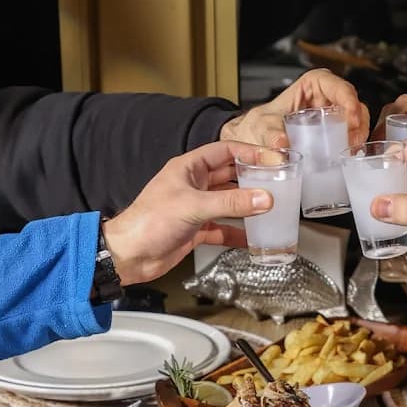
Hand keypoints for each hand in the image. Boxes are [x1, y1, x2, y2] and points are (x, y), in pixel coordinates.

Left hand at [103, 140, 269, 286]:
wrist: (129, 255)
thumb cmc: (148, 222)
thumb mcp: (194, 206)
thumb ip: (231, 203)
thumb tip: (263, 198)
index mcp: (188, 169)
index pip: (224, 152)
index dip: (249, 152)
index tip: (272, 158)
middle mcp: (193, 186)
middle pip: (229, 176)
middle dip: (252, 178)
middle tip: (276, 181)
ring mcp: (195, 208)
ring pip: (228, 203)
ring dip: (247, 206)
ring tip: (269, 208)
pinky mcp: (196, 230)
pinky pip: (223, 229)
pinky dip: (237, 233)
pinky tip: (252, 238)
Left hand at [220, 68, 367, 148]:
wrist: (254, 143)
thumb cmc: (259, 126)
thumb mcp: (261, 126)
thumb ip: (270, 135)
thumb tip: (282, 143)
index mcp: (311, 86)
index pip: (336, 85)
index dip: (348, 98)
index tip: (350, 118)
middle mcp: (324, 99)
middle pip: (352, 104)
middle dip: (358, 122)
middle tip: (353, 140)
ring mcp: (330, 118)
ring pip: (355, 121)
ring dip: (358, 136)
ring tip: (351, 150)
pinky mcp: (331, 136)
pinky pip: (348, 138)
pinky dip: (351, 147)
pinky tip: (348, 156)